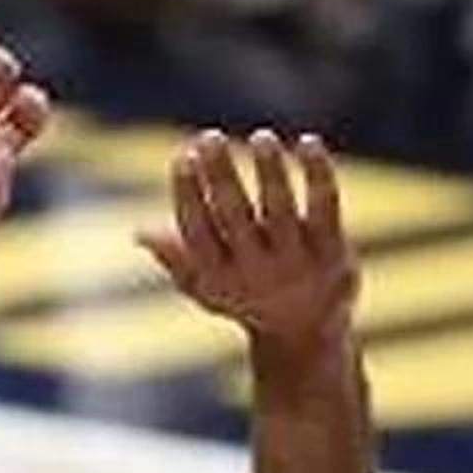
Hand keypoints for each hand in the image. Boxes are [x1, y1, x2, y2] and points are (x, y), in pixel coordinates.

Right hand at [141, 130, 357, 369]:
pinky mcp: (332, 251)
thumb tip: (140, 232)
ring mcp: (296, 261)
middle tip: (210, 137)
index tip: (183, 156)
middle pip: (234, 215)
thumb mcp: (208, 287)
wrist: (309, 335)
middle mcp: (257, 270)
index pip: (198, 231)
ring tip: (261, 137)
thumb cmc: (247, 301)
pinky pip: (324, 205)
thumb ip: (177, 260)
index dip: (188, 193)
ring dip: (268, 171)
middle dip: (221, 174)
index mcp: (220, 275)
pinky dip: (318, 173)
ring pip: (280, 208)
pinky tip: (307, 142)